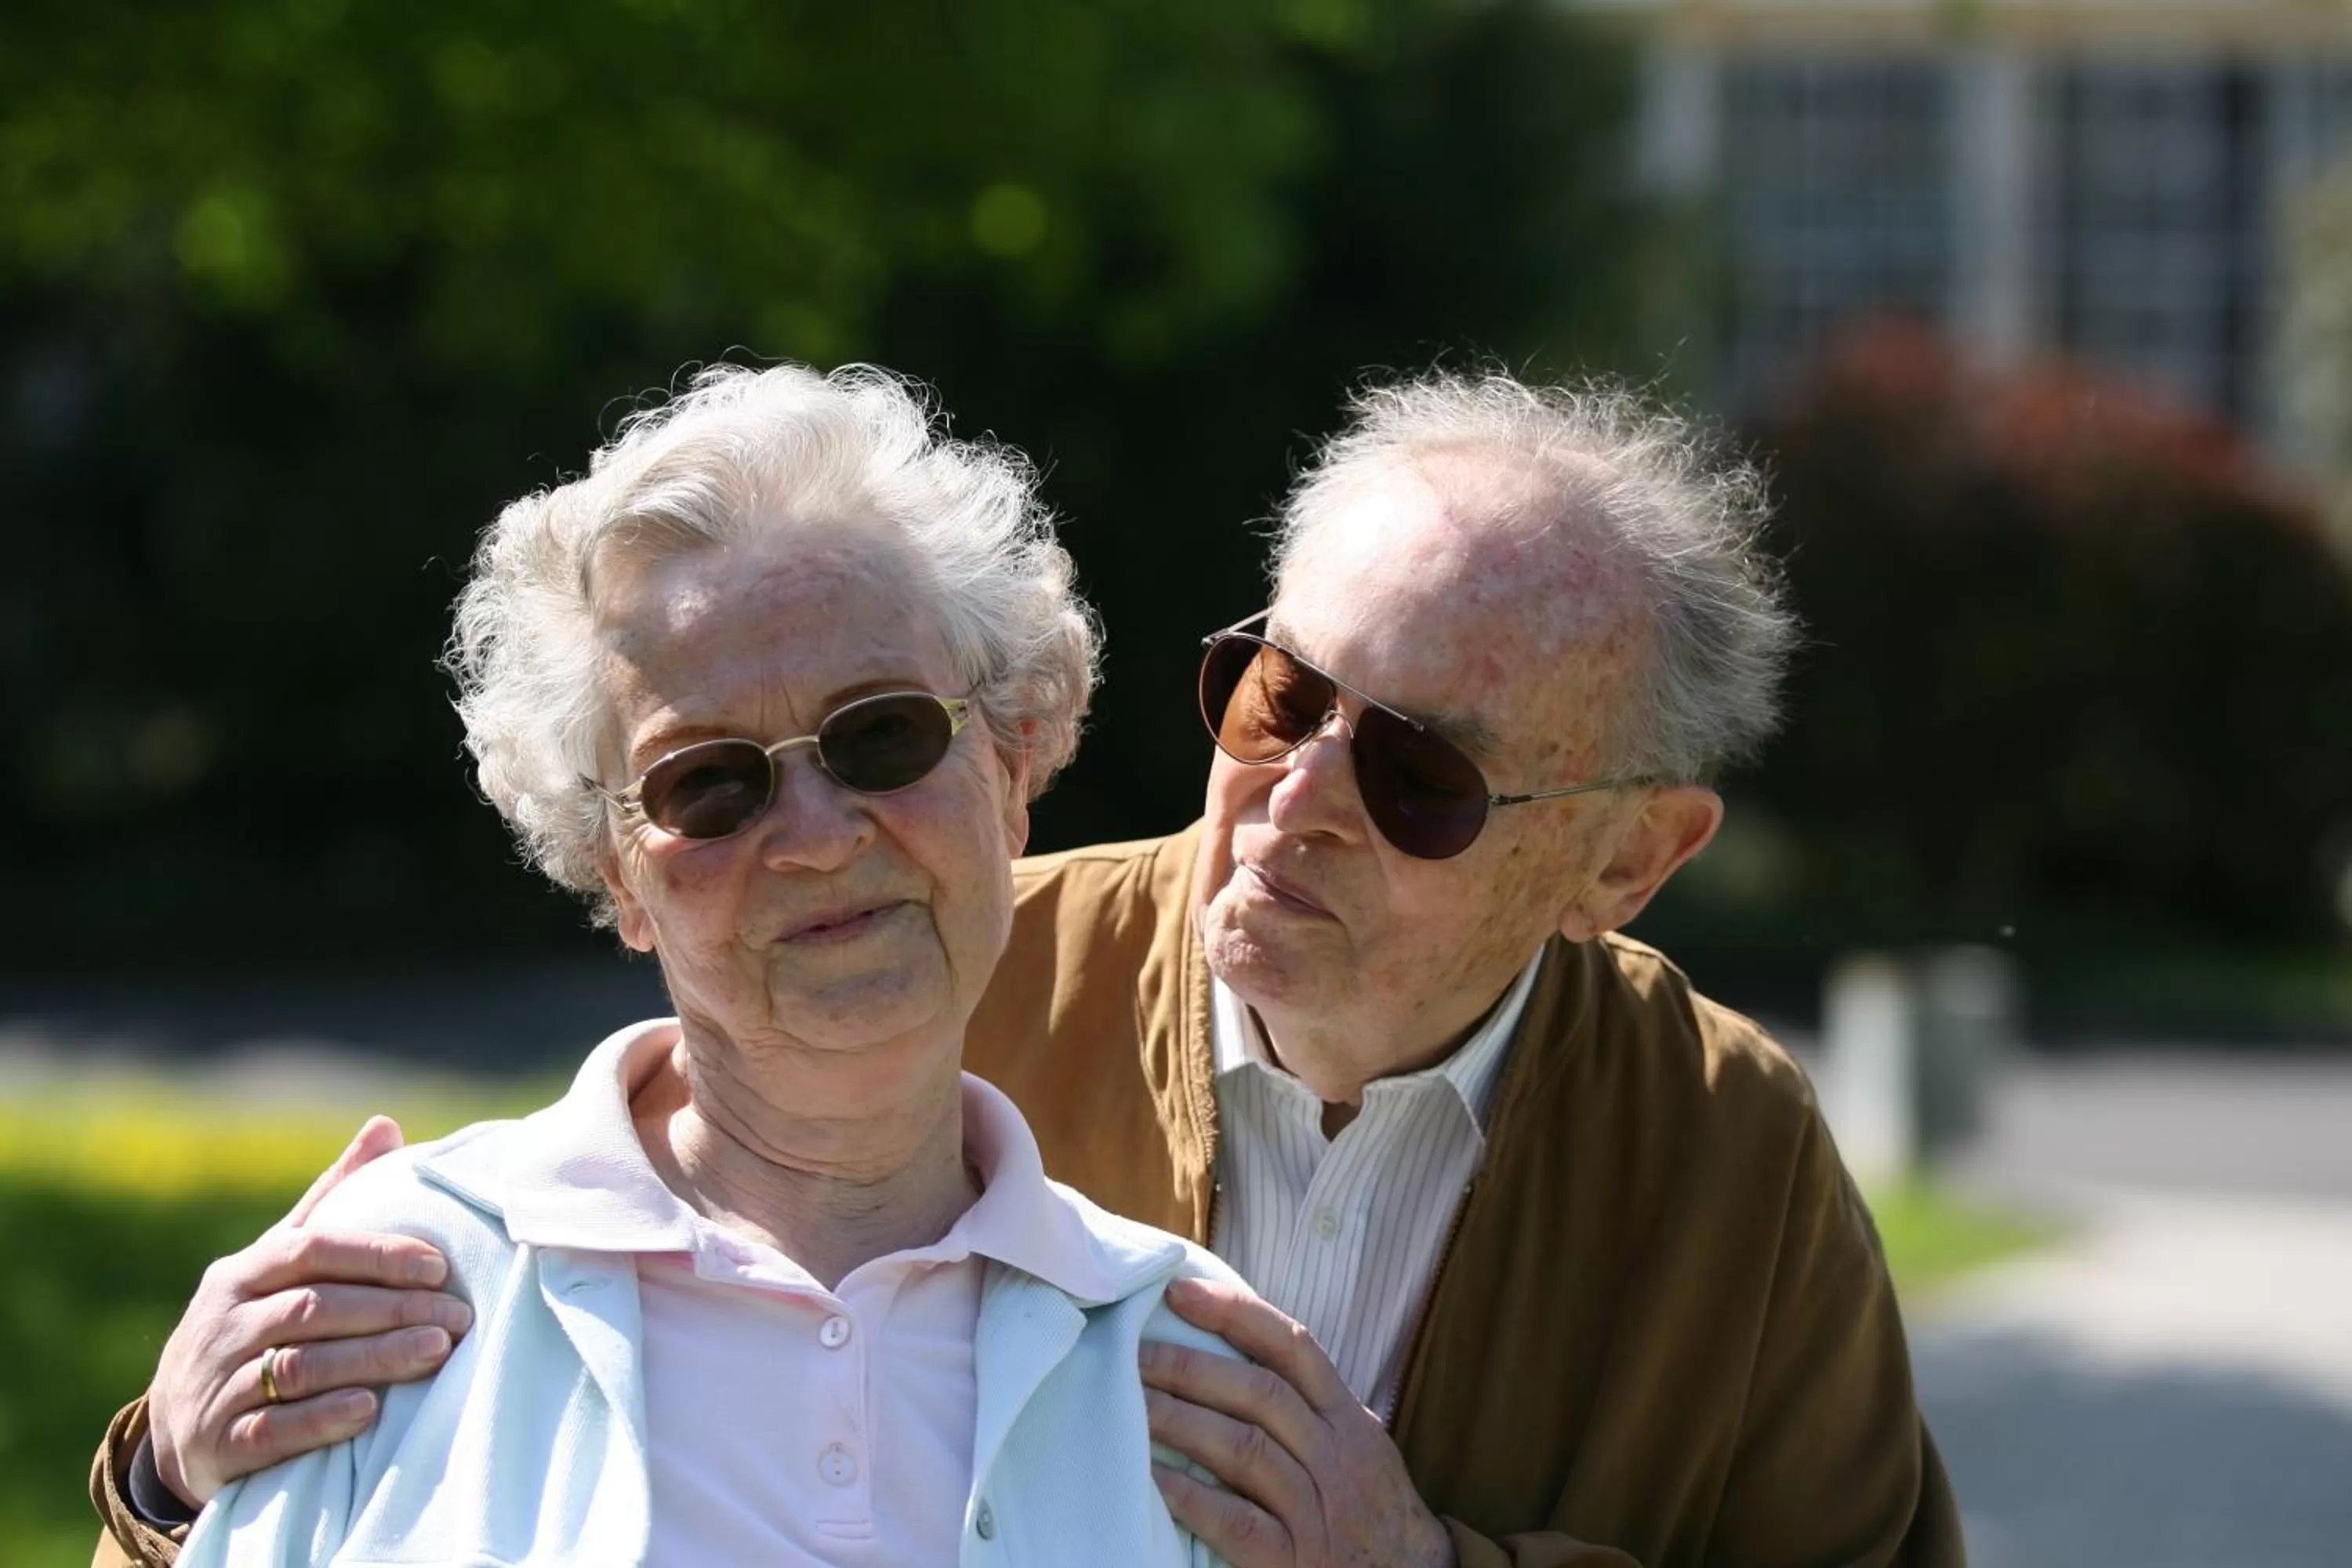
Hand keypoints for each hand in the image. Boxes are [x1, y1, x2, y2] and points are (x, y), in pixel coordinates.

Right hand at [146, 1116, 469, 1506]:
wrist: (179, 1424)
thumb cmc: (254, 1320)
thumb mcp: (280, 1259)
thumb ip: (333, 1198)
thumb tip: (386, 1125)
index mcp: (243, 1272)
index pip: (311, 1249)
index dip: (375, 1254)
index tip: (438, 1265)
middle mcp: (224, 1323)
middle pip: (314, 1309)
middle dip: (391, 1310)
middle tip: (458, 1317)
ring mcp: (216, 1383)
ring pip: (301, 1366)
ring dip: (372, 1359)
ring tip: (435, 1352)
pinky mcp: (218, 1443)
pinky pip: (272, 1430)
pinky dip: (322, 1419)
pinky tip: (371, 1411)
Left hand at [1143, 1277, 1453, 1567]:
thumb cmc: (1370, 1511)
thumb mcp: (1357, 1447)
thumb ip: (1309, 1407)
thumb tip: (1232, 1356)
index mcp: (1347, 1420)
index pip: (1293, 1347)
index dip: (1236, 1313)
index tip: (1181, 1291)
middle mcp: (1335, 1456)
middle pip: (1259, 1393)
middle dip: (1191, 1367)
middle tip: (1136, 1354)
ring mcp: (1317, 1509)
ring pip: (1244, 1448)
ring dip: (1181, 1421)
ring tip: (1132, 1404)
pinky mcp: (1294, 1559)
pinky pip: (1236, 1521)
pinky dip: (1191, 1495)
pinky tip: (1153, 1477)